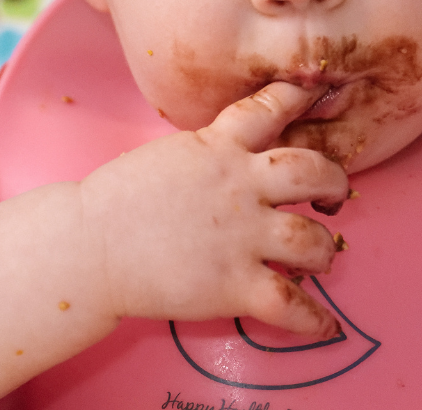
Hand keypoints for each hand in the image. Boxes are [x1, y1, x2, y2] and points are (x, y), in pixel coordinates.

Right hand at [76, 82, 351, 336]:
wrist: (87, 247)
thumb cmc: (114, 203)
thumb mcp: (166, 157)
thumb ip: (207, 154)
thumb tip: (230, 159)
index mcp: (218, 148)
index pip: (270, 109)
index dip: (300, 98)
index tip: (318, 96)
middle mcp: (240, 186)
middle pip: (312, 171)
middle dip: (333, 183)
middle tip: (332, 198)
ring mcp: (241, 236)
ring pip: (311, 239)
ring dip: (325, 251)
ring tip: (322, 259)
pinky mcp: (234, 285)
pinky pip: (290, 304)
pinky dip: (314, 319)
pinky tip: (326, 326)